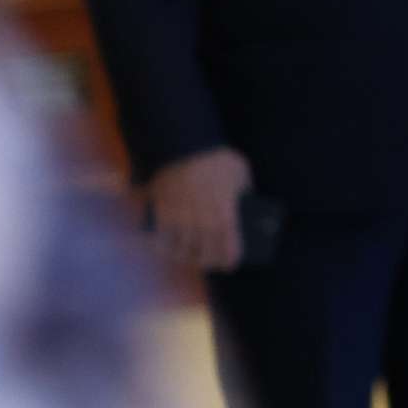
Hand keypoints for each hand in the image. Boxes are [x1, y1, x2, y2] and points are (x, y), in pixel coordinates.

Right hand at [145, 147, 252, 272]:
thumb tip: (246, 203)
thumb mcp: (241, 173)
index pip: (229, 250)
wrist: (184, 144)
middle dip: (208, 260)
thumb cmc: (217, 158)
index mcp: (226, 216)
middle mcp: (202, 223)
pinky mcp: (161, 212)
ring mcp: (180, 219)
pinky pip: (161, 238)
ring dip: (186, 256)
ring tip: (190, 256)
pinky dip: (164, 247)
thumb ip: (244, 191)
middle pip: (204, 254)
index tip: (230, 264)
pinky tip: (168, 249)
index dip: (229, 260)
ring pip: (182, 249)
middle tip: (209, 261)